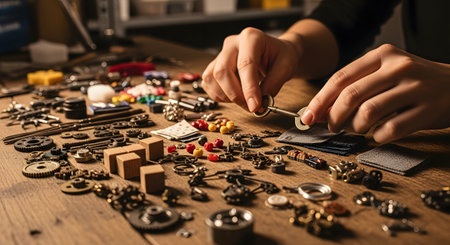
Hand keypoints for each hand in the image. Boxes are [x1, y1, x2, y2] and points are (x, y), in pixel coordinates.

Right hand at [202, 27, 299, 111]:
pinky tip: (235, 95)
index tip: (255, 106)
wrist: (274, 53)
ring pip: (212, 78)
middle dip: (235, 95)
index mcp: (251, 38)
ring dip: (227, 96)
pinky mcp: (214, 66)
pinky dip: (220, 95)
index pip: (245, 64)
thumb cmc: (279, 56)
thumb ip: (274, 83)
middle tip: (251, 107)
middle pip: (222, 71)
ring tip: (245, 100)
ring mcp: (220, 54)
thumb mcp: (286, 66)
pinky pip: (208, 84)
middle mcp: (232, 44)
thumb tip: (260, 101)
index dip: (249, 88)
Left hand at [302, 44, 449, 142]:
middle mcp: (398, 67)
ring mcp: (415, 88)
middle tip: (331, 127)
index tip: (308, 116)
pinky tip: (379, 134)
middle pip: (351, 95)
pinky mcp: (427, 110)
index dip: (320, 100)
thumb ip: (356, 86)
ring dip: (356, 127)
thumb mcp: (385, 73)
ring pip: (368, 113)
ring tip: (359, 129)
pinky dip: (378, 137)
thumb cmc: (412, 81)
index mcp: (382, 55)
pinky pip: (391, 130)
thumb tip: (321, 109)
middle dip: (333, 116)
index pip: (340, 78)